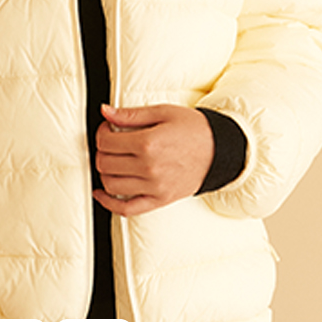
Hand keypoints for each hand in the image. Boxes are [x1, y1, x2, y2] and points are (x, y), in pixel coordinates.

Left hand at [92, 103, 213, 215]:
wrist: (219, 150)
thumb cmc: (193, 129)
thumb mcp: (163, 112)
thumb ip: (131, 114)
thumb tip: (105, 111)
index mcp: (148, 143)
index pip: (106, 142)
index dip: (102, 133)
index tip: (107, 129)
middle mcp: (149, 168)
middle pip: (105, 163)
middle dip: (101, 151)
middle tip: (110, 143)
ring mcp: (154, 187)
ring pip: (111, 185)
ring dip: (104, 172)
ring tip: (112, 162)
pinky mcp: (160, 200)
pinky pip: (127, 209)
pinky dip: (109, 203)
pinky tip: (101, 193)